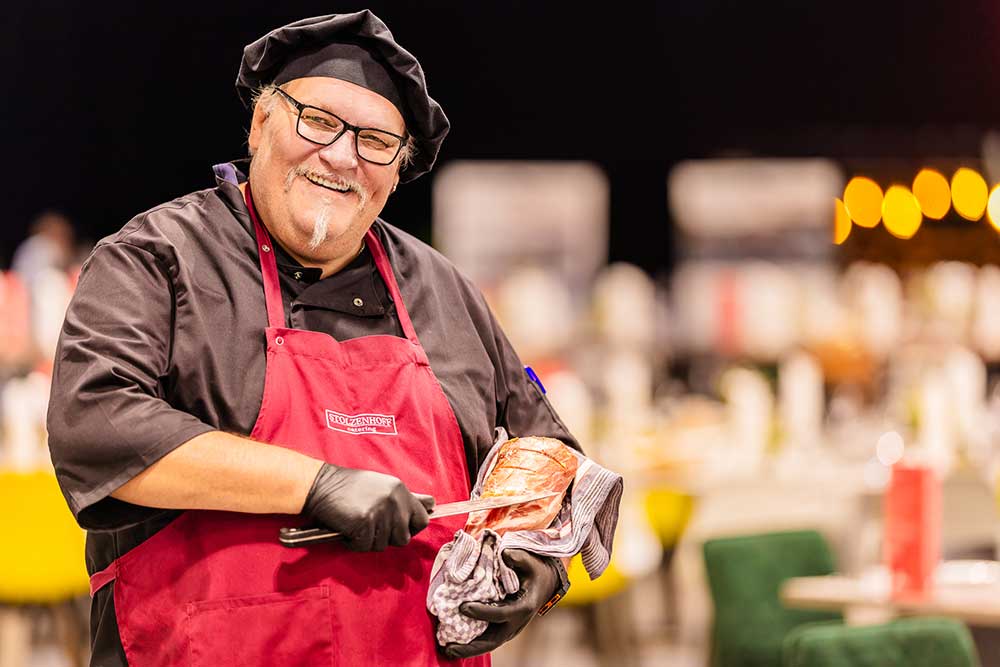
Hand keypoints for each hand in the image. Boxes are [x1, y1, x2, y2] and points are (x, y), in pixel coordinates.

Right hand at [302, 463, 434, 551]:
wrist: (321, 485)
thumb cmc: (350, 487)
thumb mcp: (383, 486)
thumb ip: (407, 498)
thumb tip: (431, 505)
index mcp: (401, 491)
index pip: (422, 520)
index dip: (411, 528)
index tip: (398, 528)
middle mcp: (394, 501)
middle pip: (403, 538)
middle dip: (387, 538)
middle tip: (370, 526)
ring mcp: (379, 513)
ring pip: (383, 545)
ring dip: (368, 540)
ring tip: (357, 524)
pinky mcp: (363, 524)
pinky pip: (364, 547)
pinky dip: (354, 543)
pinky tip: (347, 529)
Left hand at [442, 549, 557, 658]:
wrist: (545, 582)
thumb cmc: (535, 570)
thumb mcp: (530, 560)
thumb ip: (518, 557)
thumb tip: (503, 554)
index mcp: (523, 607)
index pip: (500, 614)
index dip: (481, 612)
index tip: (463, 607)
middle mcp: (517, 622)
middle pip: (493, 641)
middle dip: (471, 647)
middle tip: (449, 647)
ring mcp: (510, 628)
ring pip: (489, 644)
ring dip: (469, 648)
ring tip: (447, 650)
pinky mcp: (504, 628)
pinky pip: (488, 637)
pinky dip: (472, 642)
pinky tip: (455, 642)